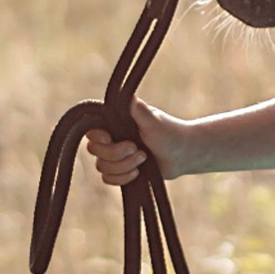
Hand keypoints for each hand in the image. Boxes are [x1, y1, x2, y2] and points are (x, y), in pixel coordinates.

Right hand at [85, 97, 199, 185]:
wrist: (183, 153)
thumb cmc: (170, 133)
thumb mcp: (153, 121)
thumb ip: (138, 110)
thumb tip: (127, 95)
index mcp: (115, 122)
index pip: (91, 130)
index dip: (97, 137)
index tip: (110, 138)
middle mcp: (112, 137)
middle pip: (95, 151)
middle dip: (116, 155)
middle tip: (138, 150)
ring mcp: (115, 155)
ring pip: (102, 167)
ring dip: (123, 167)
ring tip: (143, 159)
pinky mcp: (121, 170)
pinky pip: (108, 179)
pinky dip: (122, 178)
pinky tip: (137, 173)